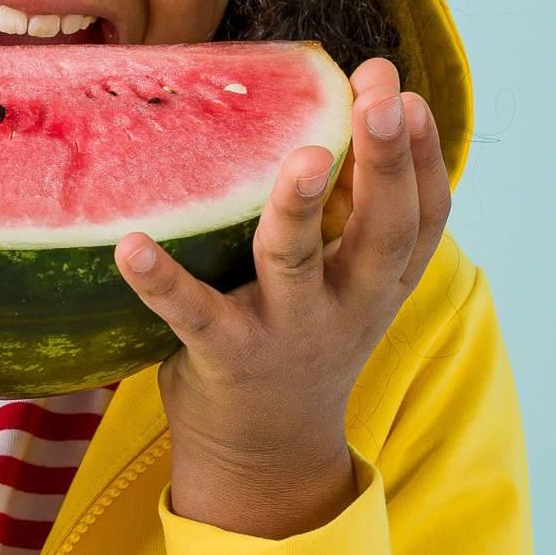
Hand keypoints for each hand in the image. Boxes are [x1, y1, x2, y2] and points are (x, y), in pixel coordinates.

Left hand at [112, 58, 451, 523]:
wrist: (266, 458)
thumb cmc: (300, 341)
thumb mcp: (346, 285)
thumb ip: (349, 216)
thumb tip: (341, 114)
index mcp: (379, 282)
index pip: (424, 215)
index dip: (423, 154)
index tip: (413, 95)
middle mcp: (346, 305)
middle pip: (383, 230)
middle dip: (386, 162)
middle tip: (381, 97)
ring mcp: (286, 332)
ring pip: (296, 265)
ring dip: (298, 209)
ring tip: (302, 158)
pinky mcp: (224, 355)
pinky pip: (192, 313)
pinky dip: (161, 281)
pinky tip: (131, 245)